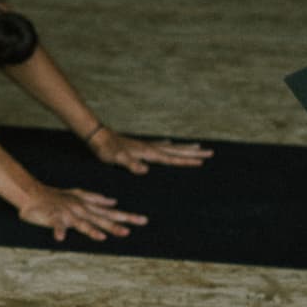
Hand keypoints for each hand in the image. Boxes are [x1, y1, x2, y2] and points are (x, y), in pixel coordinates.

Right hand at [19, 184, 147, 241]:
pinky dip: (58, 231)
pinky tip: (60, 238)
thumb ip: (97, 199)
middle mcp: (81, 209)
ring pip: (81, 223)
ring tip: (101, 237)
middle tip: (129, 231)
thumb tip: (113, 201)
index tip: (143, 221)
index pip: (111, 212)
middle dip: (114, 225)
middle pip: (101, 219)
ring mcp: (68, 213)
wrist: (34, 195)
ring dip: (91, 229)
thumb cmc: (57, 197)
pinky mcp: (54, 217)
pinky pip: (56, 225)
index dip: (127, 216)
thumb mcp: (79, 196)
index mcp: (88, 207)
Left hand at [87, 129, 213, 174]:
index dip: (187, 161)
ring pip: (171, 147)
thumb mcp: (117, 159)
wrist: (96, 136)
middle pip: (177, 151)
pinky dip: (168, 146)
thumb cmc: (105, 150)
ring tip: (198, 147)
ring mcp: (146, 146)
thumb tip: (144, 170)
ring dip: (184, 148)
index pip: (172, 158)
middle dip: (193, 153)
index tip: (202, 161)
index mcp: (148, 153)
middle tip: (210, 152)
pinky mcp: (140, 146)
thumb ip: (130, 164)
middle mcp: (150, 147)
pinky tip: (170, 143)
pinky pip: (160, 146)